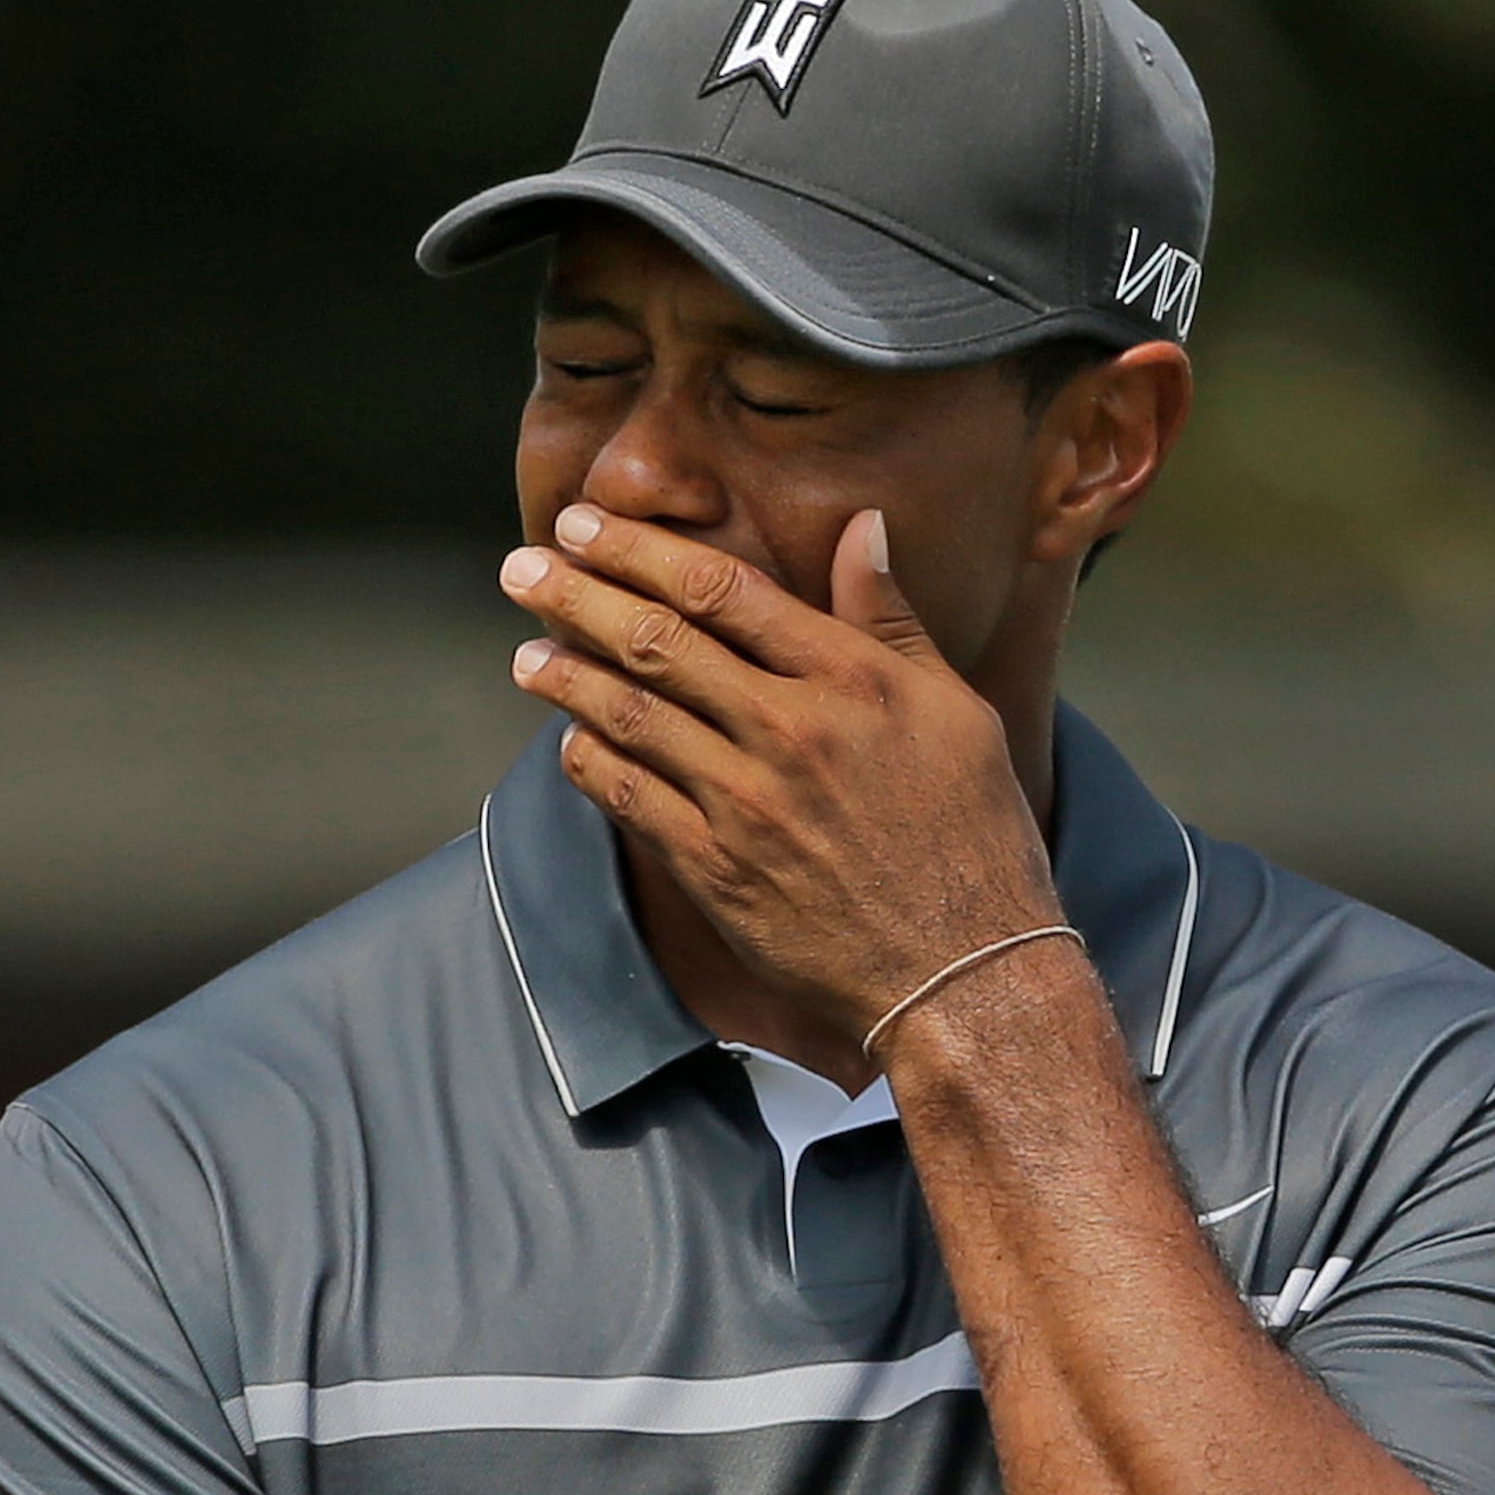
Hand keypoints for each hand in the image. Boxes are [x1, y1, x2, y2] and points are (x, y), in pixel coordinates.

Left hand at [498, 502, 1066, 1051]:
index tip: (587, 523)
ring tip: (525, 652)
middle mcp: (789, 730)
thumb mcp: (955, 709)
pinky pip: (630, 799)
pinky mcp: (716, 871)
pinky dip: (590, 763)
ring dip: (564, 676)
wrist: (963, 972)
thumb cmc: (972, 835)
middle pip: (656, 641)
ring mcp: (745, 803)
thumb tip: (863, 526)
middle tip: (522, 565)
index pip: (720, 589)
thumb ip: (890, 618)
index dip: (638, 548)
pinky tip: (568, 742)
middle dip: (576, 594)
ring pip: (628, 716)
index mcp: (850, 678)